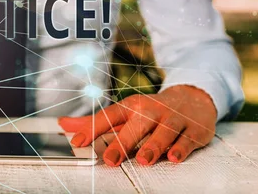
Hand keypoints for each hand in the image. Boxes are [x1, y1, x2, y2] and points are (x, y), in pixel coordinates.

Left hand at [59, 85, 216, 165]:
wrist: (193, 98)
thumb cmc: (152, 110)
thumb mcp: (124, 112)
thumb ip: (95, 121)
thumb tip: (64, 124)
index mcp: (131, 107)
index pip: (109, 116)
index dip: (92, 128)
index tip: (78, 142)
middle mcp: (151, 111)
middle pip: (136, 125)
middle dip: (123, 142)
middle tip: (111, 159)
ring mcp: (173, 120)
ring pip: (163, 132)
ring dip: (153, 145)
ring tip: (144, 159)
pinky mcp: (193, 131)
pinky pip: (187, 140)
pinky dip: (181, 148)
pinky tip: (174, 157)